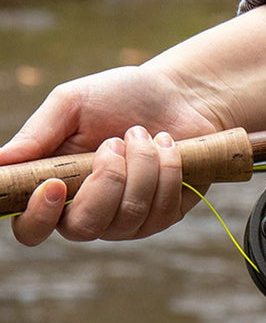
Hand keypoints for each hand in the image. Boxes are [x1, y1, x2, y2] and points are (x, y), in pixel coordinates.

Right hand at [0, 64, 223, 245]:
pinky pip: (163, 209)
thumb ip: (37, 133)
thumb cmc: (119, 96)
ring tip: (142, 133)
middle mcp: (86, 212)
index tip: (56, 184)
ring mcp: (126, 219)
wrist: (178, 92)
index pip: (30, 230)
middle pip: (85, 228)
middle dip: (107, 179)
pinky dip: (168, 168)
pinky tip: (166, 145)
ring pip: (128, 216)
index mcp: (54, 189)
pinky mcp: (163, 215)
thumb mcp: (73, 102)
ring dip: (142, 164)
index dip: (38, 216)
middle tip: (116, 140)